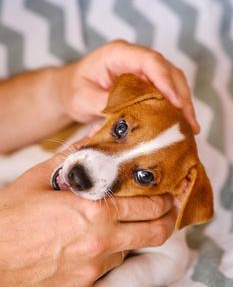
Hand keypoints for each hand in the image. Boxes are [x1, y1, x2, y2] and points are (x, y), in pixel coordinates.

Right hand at [0, 139, 175, 286]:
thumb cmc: (12, 216)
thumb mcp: (42, 177)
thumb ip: (75, 156)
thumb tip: (95, 137)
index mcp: (93, 212)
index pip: (146, 206)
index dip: (163, 199)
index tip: (168, 193)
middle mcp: (100, 243)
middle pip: (153, 233)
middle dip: (167, 218)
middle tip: (168, 208)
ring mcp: (93, 268)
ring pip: (131, 249)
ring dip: (135, 234)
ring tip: (129, 221)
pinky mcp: (84, 286)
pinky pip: (110, 267)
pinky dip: (113, 251)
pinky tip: (100, 239)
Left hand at [56, 40, 199, 132]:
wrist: (68, 90)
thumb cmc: (72, 90)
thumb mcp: (82, 98)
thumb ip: (105, 103)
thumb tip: (132, 114)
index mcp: (117, 53)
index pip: (149, 61)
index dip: (165, 80)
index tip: (176, 103)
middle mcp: (133, 58)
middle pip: (166, 70)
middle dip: (180, 95)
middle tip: (189, 122)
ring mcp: (140, 70)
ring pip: (170, 81)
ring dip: (182, 103)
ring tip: (190, 127)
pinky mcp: (143, 83)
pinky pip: (164, 92)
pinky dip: (174, 107)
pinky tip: (180, 124)